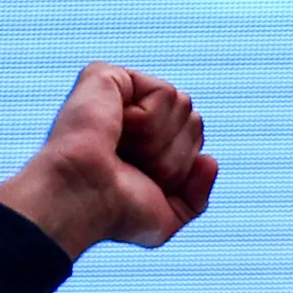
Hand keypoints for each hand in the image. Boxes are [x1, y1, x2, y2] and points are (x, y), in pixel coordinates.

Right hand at [0, 62, 218, 258]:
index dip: (180, 166)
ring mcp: (118, 93)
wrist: (83, 201)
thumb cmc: (114, 213)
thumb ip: (197, 197)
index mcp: (143, 141)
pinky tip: (116, 128)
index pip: (195, 136)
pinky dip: (149, 121)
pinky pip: (165, 93)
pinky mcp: (107, 76)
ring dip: (159, 142)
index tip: (143, 180)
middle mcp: (131, 114)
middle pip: (194, 120)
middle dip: (173, 155)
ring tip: (120, 149)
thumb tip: (209, 159)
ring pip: (183, 105)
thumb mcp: (166, 217)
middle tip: (132, 166)